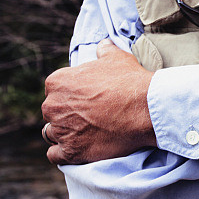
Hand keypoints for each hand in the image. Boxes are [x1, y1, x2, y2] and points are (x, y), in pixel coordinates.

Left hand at [42, 39, 155, 164]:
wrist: (146, 109)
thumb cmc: (130, 81)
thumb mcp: (117, 58)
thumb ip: (105, 50)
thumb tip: (104, 44)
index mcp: (57, 81)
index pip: (55, 91)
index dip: (71, 96)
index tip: (86, 100)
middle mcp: (52, 105)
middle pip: (52, 112)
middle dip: (66, 115)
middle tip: (89, 117)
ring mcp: (61, 130)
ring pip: (52, 133)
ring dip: (64, 133)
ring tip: (85, 133)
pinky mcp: (71, 151)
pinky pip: (55, 155)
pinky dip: (63, 153)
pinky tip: (77, 149)